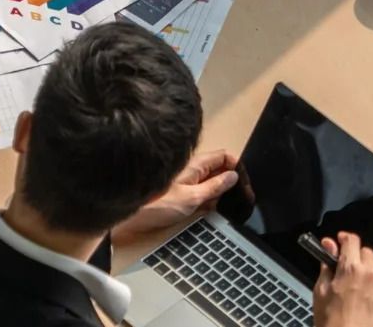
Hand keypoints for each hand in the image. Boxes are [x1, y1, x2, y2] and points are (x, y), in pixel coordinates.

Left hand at [112, 150, 238, 245]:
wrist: (129, 216)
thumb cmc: (155, 204)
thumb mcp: (192, 198)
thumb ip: (214, 187)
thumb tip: (232, 176)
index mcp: (195, 164)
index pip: (224, 155)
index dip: (236, 165)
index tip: (243, 181)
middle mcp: (191, 169)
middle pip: (218, 167)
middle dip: (230, 179)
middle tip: (241, 196)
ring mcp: (185, 181)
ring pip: (210, 180)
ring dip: (220, 190)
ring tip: (230, 204)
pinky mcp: (179, 194)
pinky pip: (200, 191)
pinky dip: (209, 198)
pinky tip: (212, 209)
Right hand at [313, 233, 372, 326]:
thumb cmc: (332, 323)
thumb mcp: (320, 292)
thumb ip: (326, 268)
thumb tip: (328, 250)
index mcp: (350, 268)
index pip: (352, 240)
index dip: (345, 239)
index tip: (340, 243)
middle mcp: (370, 273)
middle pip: (367, 251)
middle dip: (357, 256)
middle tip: (349, 268)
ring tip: (366, 278)